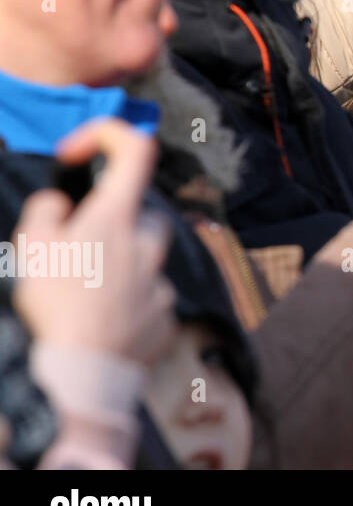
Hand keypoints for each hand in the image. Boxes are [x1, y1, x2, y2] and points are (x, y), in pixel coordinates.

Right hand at [12, 120, 176, 366]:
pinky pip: (148, 298)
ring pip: (146, 258)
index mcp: (118, 217)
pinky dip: (128, 304)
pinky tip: (102, 322)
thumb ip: (47, 210)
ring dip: (122, 265)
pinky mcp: (166, 313)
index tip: (79, 152)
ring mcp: (162, 279)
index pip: (136, 149)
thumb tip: (61, 202)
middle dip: (114, 223)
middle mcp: (149, 242)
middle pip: (140, 214)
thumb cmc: (57, 305)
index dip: (109, 135)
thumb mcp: (32, 246)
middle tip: (77, 251)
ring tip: (85, 292)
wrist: (85, 370)